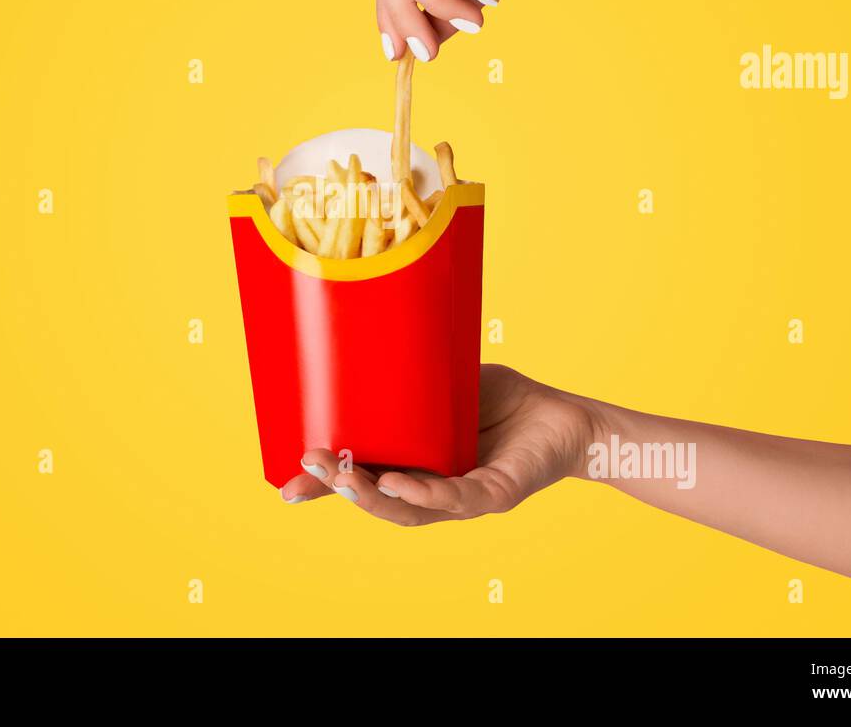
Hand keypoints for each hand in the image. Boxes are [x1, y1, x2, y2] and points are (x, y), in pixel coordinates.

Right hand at [278, 364, 599, 525]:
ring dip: (370, 495)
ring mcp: (462, 496)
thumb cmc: (503, 401)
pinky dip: (422, 493)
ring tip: (341, 476)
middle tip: (306, 467)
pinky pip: (455, 499)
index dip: (325, 487)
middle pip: (376, 498)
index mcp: (415, 465)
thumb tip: (358, 342)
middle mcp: (433, 488)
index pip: (364, 481)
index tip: (284, 483)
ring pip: (407, 509)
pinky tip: (395, 483)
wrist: (566, 418)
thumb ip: (408, 376)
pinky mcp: (496, 494)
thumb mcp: (444, 383)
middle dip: (338, 486)